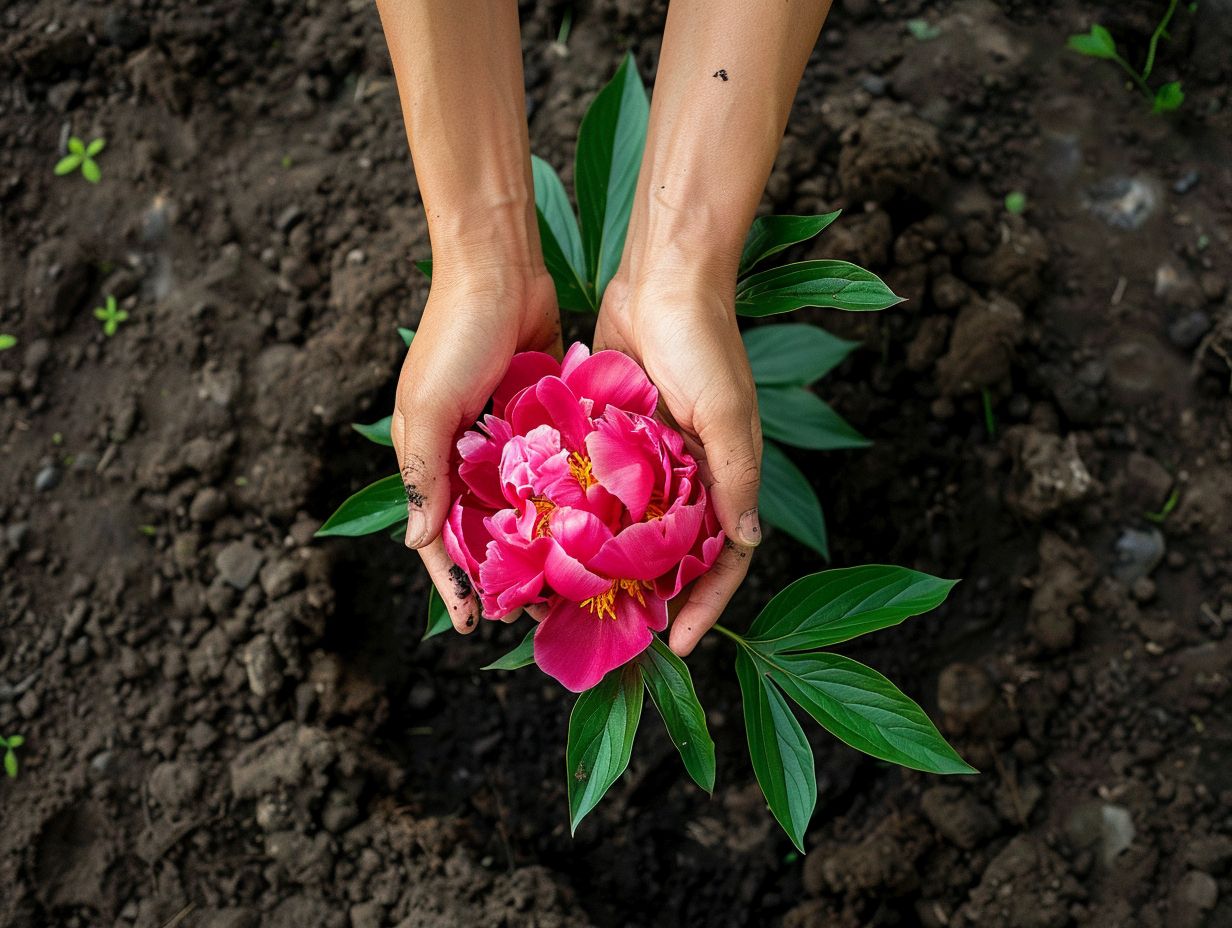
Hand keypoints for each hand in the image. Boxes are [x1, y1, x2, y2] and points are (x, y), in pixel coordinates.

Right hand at [392, 266, 561, 632]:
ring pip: (524, 504)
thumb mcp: (429, 405)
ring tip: (572, 580)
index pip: (437, 535)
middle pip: (484, 528)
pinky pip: (554, 465)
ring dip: (541, 540)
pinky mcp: (541, 415)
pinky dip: (567, 493)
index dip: (453, 582)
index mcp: (429, 455)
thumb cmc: (455, 333)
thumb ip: (424, 472)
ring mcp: (505, 436)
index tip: (471, 625)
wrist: (499, 266)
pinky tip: (595, 523)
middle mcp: (466, 452)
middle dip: (505, 572)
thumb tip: (418, 543)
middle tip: (535, 612)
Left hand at [593, 270, 761, 656]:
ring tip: (580, 602)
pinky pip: (601, 486)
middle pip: (675, 552)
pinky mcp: (614, 435)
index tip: (679, 646)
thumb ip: (736, 477)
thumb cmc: (704, 343)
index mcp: (726, 474)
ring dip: (614, 563)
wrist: (661, 278)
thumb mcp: (727, 412)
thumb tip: (746, 543)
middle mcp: (690, 473)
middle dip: (655, 595)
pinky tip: (554, 543)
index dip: (708, 605)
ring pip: (633, 525)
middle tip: (621, 635)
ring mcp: (650, 457)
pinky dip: (585, 515)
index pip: (724, 559)